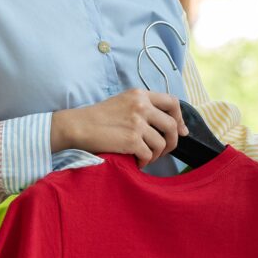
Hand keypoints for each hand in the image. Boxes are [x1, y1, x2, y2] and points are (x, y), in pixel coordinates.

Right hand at [52, 89, 187, 165]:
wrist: (76, 126)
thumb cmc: (98, 117)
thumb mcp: (123, 102)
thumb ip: (145, 108)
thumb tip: (174, 126)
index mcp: (140, 95)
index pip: (173, 102)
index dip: (180, 118)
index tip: (181, 130)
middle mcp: (141, 106)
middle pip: (172, 125)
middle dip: (173, 141)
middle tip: (165, 150)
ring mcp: (137, 123)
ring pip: (162, 143)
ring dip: (157, 154)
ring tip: (146, 157)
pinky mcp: (131, 140)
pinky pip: (149, 154)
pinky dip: (145, 161)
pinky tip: (137, 162)